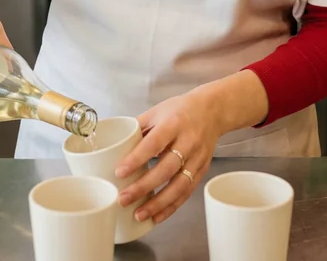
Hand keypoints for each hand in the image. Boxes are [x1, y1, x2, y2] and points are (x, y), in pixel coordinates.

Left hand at [114, 86, 222, 225]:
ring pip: (179, 185)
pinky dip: (172, 206)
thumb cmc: (180, 110)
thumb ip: (138, 128)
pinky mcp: (202, 170)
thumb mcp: (157, 111)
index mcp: (173, 123)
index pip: (154, 143)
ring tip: (139, 214)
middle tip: (123, 198)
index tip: (120, 173)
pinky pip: (187, 192)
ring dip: (158, 203)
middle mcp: (188, 141)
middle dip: (144, 187)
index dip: (137, 159)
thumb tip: (114, 144)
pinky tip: (157, 216)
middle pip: (166, 168)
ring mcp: (197, 157)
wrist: (212, 110)